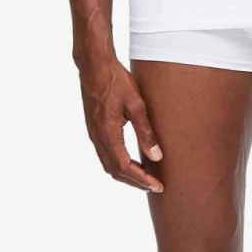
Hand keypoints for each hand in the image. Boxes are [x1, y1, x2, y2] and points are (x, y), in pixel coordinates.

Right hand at [76, 52, 164, 192]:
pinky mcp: (94, 129)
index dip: (141, 179)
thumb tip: (157, 156)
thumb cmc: (115, 81)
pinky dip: (119, 164)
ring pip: (108, 165)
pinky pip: (105, 155)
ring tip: (146, 177)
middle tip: (155, 186)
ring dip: (127, 175)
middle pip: (115, 171)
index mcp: (108, 133)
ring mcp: (94, 134)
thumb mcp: (136, 104)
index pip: (124, 167)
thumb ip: (146, 132)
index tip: (157, 185)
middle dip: (135, 182)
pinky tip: (131, 161)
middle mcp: (98, 137)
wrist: (93, 65)